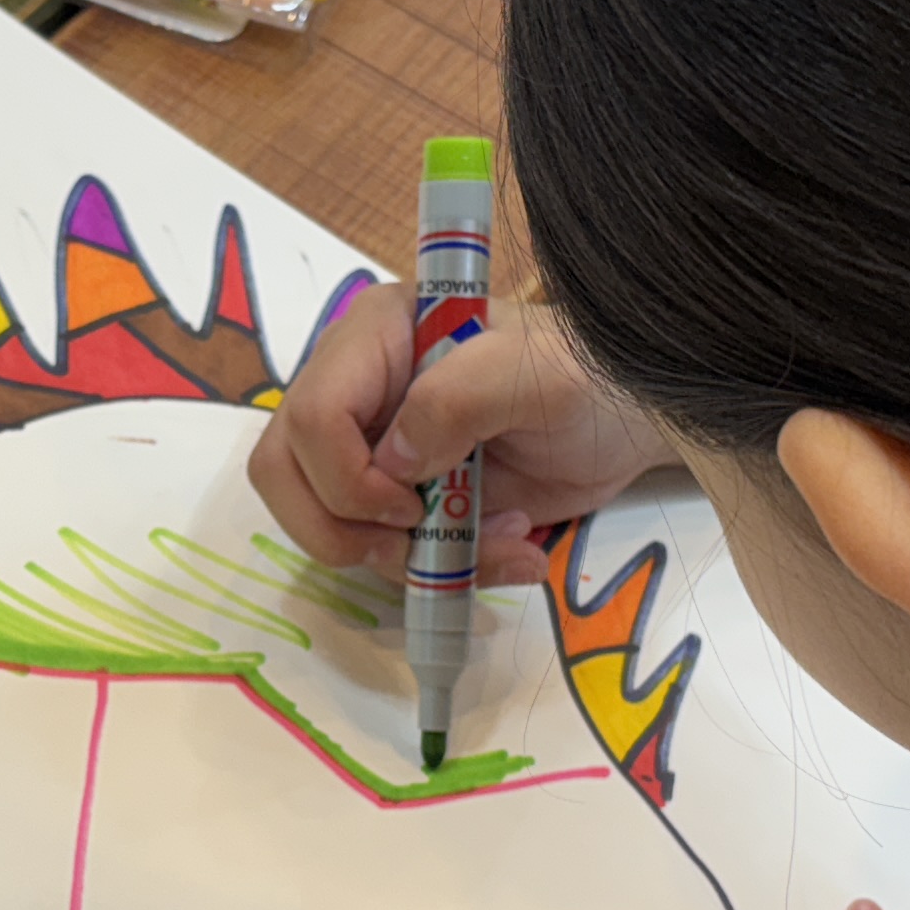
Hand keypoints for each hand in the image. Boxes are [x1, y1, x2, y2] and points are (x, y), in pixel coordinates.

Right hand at [251, 288, 672, 584]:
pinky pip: (380, 553)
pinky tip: (507, 548)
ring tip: (497, 541)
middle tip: (416, 542)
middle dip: (343, 529)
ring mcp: (373, 448)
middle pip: (283, 473)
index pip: (311, 415)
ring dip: (402, 559)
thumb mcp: (533, 374)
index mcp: (377, 337)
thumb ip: (458, 397)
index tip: (413, 503)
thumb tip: (394, 460)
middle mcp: (358, 390)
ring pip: (323, 524)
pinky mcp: (400, 498)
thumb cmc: (587, 373)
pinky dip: (438, 572)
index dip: (347, 477)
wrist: (626, 420)